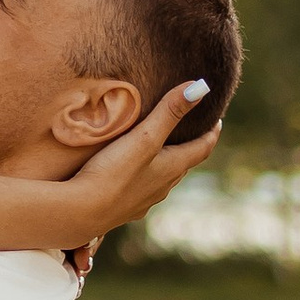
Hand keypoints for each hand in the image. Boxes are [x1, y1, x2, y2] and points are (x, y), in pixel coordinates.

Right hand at [73, 82, 221, 235]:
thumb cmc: (114, 172)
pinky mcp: (125, 208)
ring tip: (163, 150)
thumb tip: (200, 87)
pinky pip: (143, 190)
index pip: (202, 148)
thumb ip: (169, 112)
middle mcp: (163, 187)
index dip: (211, 133)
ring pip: (163, 179)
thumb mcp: (144, 137)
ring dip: (168, 163)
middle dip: (190, 146)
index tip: (217, 121)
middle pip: (184, 163)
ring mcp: (144, 200)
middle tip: (191, 131)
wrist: (81, 212)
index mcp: (172, 168)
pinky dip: (146, 177)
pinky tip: (133, 176)